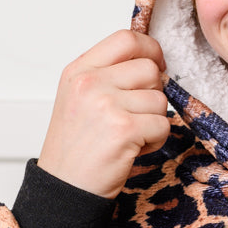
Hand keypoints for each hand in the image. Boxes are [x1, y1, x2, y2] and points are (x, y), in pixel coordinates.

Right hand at [37, 29, 169, 198]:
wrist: (64, 189)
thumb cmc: (75, 149)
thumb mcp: (79, 99)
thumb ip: (109, 76)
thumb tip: (152, 62)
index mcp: (79, 71)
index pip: (126, 38)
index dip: (150, 49)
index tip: (156, 64)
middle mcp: (90, 83)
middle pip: (149, 69)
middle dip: (152, 93)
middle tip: (135, 116)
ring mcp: (106, 104)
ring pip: (160, 99)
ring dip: (153, 121)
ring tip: (129, 136)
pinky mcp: (124, 129)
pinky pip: (163, 125)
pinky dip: (155, 141)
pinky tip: (133, 149)